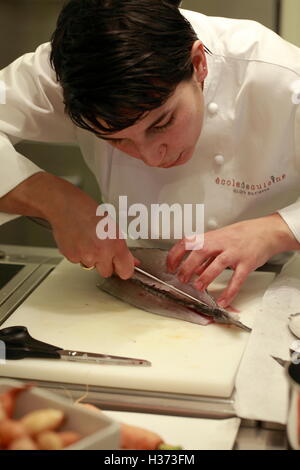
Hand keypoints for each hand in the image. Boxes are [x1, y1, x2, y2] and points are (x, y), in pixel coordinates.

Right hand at [50, 192, 136, 279]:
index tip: (123, 267)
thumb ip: (121, 248)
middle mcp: (101, 252)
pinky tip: (78, 241)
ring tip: (87, 241)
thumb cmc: (88, 211)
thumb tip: (132, 261)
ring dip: (90, 258)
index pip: (126, 271)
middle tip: (101, 248)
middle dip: (105, 264)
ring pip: (91, 267)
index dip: (124, 270)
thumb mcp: (112, 227)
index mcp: (115, 244)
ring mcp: (85, 256)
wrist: (66, 206)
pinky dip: (78, 255)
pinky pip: (78, 262)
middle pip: (107, 272)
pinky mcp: (71, 257)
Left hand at [167, 214, 299, 307]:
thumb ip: (207, 256)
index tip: (170, 266)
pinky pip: (237, 279)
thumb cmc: (243, 235)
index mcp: (212, 237)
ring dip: (206, 277)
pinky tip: (222, 301)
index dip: (176, 254)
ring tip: (198, 287)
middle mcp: (222, 243)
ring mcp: (235, 252)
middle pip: (200, 252)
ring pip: (218, 264)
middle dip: (188, 266)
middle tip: (181, 279)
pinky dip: (229, 291)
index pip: (188, 242)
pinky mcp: (247, 263)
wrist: (267, 231)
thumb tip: (194, 270)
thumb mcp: (221, 239)